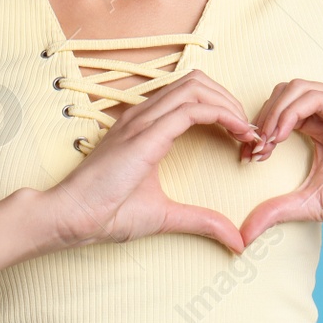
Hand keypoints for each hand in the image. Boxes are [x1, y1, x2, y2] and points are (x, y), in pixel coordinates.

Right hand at [43, 70, 260, 253]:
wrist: (72, 217)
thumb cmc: (106, 213)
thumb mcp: (166, 216)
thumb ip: (201, 221)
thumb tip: (236, 241)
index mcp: (145, 125)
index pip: (191, 95)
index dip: (223, 109)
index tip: (243, 138)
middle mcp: (144, 115)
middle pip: (198, 82)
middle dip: (230, 100)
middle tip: (249, 132)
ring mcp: (142, 120)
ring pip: (197, 87)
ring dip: (229, 104)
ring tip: (247, 132)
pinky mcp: (145, 134)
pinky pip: (191, 109)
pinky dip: (222, 114)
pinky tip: (237, 133)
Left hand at [238, 80, 322, 243]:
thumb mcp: (313, 203)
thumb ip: (278, 210)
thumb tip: (243, 234)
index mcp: (320, 123)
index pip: (278, 108)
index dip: (257, 128)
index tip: (247, 158)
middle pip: (282, 92)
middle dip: (260, 118)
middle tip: (252, 150)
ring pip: (295, 89)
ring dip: (272, 114)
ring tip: (264, 143)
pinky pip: (317, 97)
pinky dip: (292, 112)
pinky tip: (280, 136)